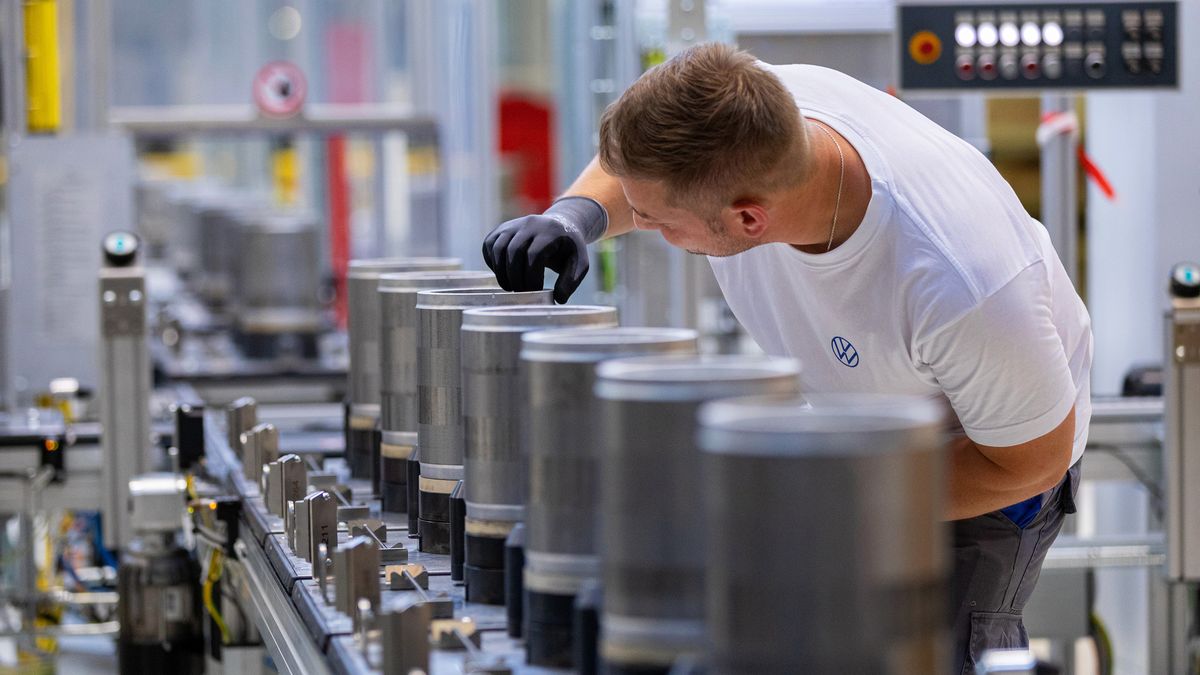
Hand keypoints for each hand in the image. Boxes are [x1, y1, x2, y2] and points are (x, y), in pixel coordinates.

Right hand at [481, 197, 606, 303]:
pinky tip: (503, 274)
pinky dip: (492, 262)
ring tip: (510, 287)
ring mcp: (513, 224)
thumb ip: (571, 281)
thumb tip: (557, 299)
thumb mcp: (580, 263)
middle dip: (515, 277)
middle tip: (521, 293)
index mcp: (550, 231)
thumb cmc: (569, 249)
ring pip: (498, 248)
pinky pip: (489, 245)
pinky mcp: (501, 229)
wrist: (559, 225)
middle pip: (514, 252)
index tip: (535, 291)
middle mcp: (529, 224)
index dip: (531, 277)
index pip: (534, 255)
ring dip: (501, 272)